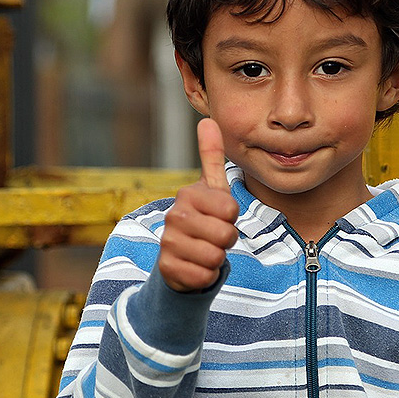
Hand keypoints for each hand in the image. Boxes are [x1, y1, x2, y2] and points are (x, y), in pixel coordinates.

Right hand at [157, 118, 239, 291]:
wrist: (180, 256)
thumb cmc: (203, 218)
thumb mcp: (211, 188)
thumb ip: (211, 155)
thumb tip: (207, 121)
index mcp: (188, 194)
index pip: (231, 209)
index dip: (232, 217)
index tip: (220, 215)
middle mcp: (174, 216)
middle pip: (226, 235)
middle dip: (227, 240)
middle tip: (213, 236)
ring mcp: (168, 243)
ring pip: (215, 257)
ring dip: (216, 258)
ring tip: (205, 250)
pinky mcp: (167, 269)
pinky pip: (204, 276)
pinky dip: (206, 276)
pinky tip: (196, 266)